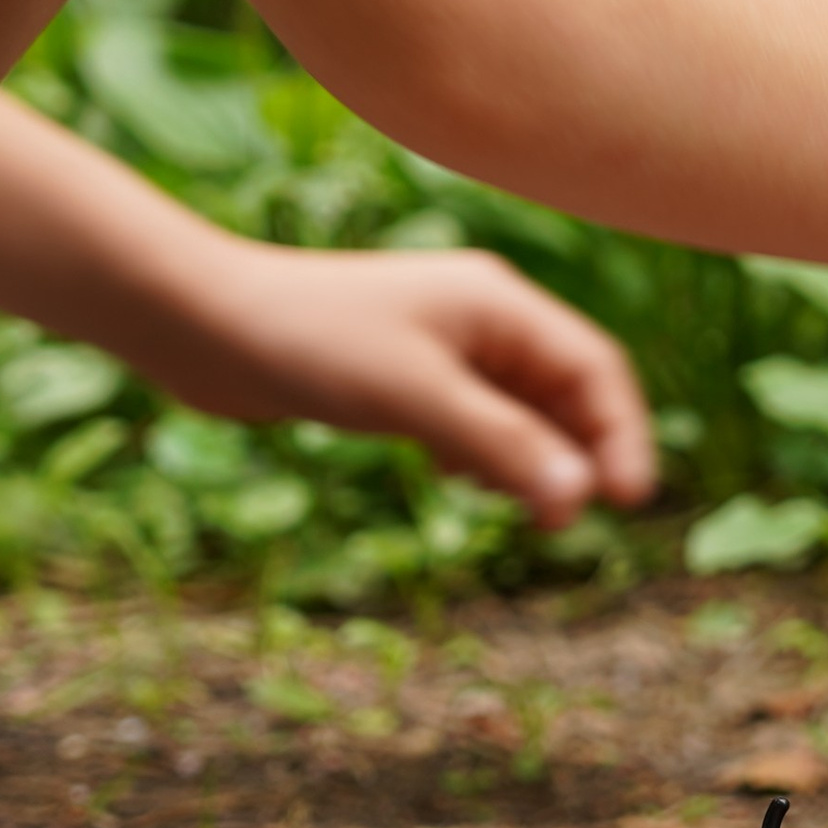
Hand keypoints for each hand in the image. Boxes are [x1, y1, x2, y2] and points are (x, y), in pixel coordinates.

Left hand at [161, 241, 655, 528]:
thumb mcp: (416, 397)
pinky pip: (475, 418)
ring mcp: (445, 345)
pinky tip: (459, 479)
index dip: (622, 436)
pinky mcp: (406, 373)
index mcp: (500, 304)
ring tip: (528, 514)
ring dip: (532, 461)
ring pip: (521, 411)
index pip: (595, 370)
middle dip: (579, 455)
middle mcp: (483, 319)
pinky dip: (485, 454)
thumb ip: (501, 445)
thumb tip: (578, 497)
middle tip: (571, 523)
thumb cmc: (307, 341)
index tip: (627, 501)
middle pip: (567, 392)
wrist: (200, 320)